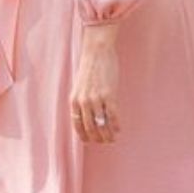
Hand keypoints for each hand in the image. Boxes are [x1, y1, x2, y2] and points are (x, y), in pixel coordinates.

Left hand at [71, 22, 120, 143]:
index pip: (77, 125)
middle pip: (90, 128)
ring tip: (113, 138)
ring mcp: (96, 98)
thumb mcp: (80, 86)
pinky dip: (116, 125)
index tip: (91, 141)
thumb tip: (89, 117)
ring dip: (108, 135)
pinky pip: (113, 115)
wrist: (97, 51)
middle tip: (105, 141)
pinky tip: (119, 129)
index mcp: (74, 100)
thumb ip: (82, 101)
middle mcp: (83, 101)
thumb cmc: (89, 67)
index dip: (84, 136)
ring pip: (102, 124)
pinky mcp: (109, 94)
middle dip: (98, 138)